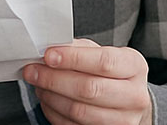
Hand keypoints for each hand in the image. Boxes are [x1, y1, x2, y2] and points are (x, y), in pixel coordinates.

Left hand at [23, 39, 151, 124]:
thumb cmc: (109, 72)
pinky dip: (53, 112)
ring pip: (79, 111)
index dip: (73, 59)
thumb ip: (78, 48)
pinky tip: (47, 98)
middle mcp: (134, 96)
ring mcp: (123, 120)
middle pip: (90, 89)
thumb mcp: (101, 52)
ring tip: (38, 84)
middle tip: (33, 70)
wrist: (127, 99)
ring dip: (51, 96)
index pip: (104, 62)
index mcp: (134, 66)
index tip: (48, 55)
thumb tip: (50, 48)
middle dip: (54, 79)